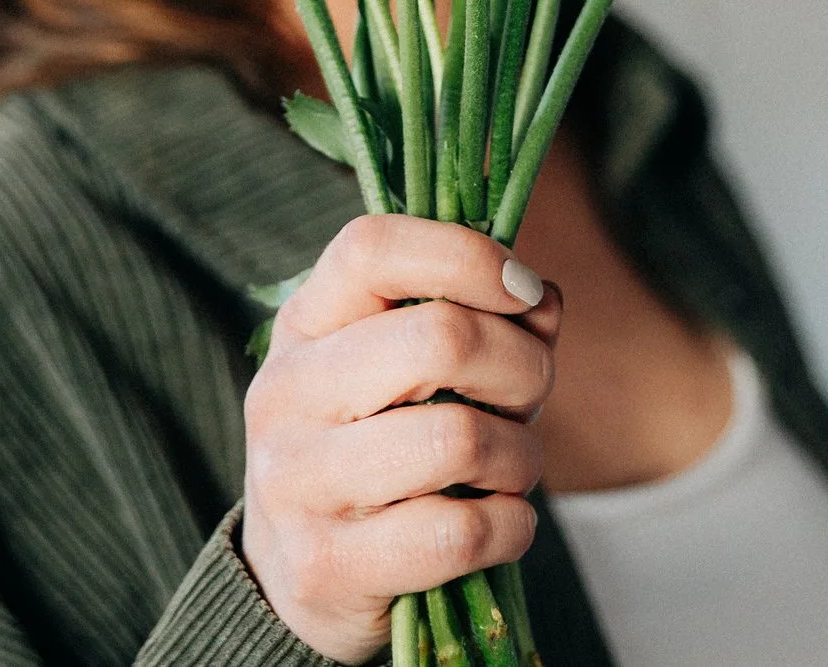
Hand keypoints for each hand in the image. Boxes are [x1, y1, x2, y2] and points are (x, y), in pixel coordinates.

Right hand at [240, 215, 562, 662]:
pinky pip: (459, 533)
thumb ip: (479, 321)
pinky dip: (511, 527)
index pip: (372, 249)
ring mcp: (295, 483)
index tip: (523, 292)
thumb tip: (541, 299)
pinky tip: (500, 524)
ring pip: (458, 439)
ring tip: (513, 468)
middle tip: (528, 397)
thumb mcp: (408, 370)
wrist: (303, 578)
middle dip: (522, 368)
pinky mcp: (324, 566)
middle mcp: (286, 394)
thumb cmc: (380, 448)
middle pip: (438, 339)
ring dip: (521, 456)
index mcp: (304, 324)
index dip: (467, 255)